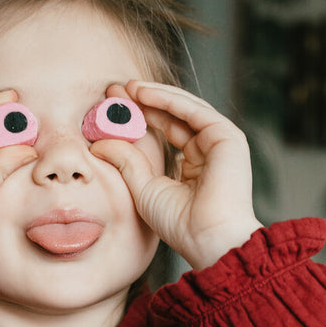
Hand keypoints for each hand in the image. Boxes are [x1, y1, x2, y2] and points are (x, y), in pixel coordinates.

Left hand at [90, 81, 261, 270]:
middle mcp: (208, 152)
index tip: (112, 106)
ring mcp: (220, 143)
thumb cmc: (179, 224)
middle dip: (144, 101)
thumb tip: (98, 144)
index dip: (139, 116)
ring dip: (154, 95)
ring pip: (184, 109)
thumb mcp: (143, 187)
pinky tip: (143, 94)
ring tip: (127, 88)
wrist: (207, 238)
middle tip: (115, 90)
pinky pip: (194, 110)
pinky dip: (168, 99)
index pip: (165, 130)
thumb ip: (125, 162)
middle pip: (173, 116)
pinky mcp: (227, 137)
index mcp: (193, 166)